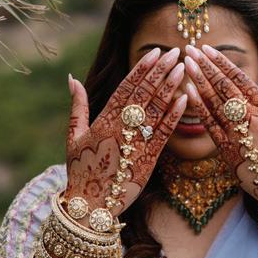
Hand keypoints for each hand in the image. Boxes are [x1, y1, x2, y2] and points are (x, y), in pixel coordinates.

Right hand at [64, 47, 186, 215]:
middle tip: (175, 53)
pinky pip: (163, 133)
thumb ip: (77, 107)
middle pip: (143, 94)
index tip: (154, 52)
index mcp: (103, 121)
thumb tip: (72, 79)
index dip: (141, 69)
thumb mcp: (73, 137)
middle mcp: (120, 128)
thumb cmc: (81, 170)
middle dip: (159, 72)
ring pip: (155, 110)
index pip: (125, 88)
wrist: (90, 205)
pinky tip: (185, 100)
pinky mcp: (148, 159)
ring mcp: (135, 143)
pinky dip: (174, 116)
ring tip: (183, 69)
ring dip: (170, 88)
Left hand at [184, 44, 257, 207]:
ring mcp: (236, 134)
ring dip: (198, 81)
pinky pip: (209, 125)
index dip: (222, 62)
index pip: (240, 79)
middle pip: (223, 86)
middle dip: (205, 66)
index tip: (208, 49)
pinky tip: (187, 93)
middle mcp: (249, 118)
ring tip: (186, 64)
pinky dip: (199, 108)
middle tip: (190, 49)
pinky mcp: (226, 150)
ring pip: (213, 102)